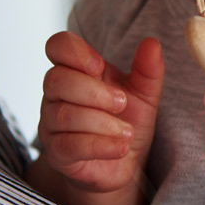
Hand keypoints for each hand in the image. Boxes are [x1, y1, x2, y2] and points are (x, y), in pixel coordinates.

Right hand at [37, 33, 162, 200]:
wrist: (124, 161)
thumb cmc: (126, 119)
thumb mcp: (144, 93)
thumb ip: (148, 69)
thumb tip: (152, 43)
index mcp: (75, 69)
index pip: (57, 46)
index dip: (74, 52)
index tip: (99, 65)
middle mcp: (56, 94)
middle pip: (56, 80)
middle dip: (92, 91)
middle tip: (122, 103)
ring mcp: (52, 124)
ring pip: (64, 115)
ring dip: (101, 122)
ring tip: (127, 131)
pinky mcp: (57, 154)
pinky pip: (69, 145)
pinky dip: (99, 145)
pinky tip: (120, 147)